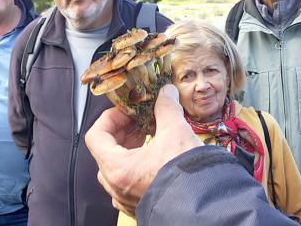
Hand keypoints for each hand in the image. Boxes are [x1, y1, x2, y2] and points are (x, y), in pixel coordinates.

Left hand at [85, 85, 201, 216]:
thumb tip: (166, 93)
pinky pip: (130, 185)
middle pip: (106, 152)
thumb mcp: (175, 131)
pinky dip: (138, 168)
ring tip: (149, 137)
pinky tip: (156, 159)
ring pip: (118, 170)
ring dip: (130, 150)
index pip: (96, 136)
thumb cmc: (185, 173)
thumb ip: (166, 108)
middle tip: (139, 121)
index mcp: (116, 168)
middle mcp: (117, 187)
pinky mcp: (141, 206)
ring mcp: (127, 200)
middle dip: (122, 132)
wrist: (205, 204)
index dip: (110, 118)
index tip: (127, 112)